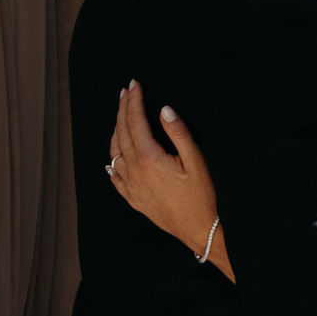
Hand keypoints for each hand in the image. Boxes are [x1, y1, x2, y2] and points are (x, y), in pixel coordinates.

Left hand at [108, 82, 223, 264]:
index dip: (134, 101)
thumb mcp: (196, 161)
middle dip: (123, 109)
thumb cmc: (202, 196)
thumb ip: (178, 133)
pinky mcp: (132, 198)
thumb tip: (164, 110)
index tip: (134, 84)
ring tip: (122, 114)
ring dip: (116, 130)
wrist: (199, 230)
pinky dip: (114, 158)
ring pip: (114, 151)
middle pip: (122, 132)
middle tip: (126, 92)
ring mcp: (131, 187)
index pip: (135, 121)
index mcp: (149, 159)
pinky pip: (115, 174)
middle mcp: (134, 172)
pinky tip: (117, 152)